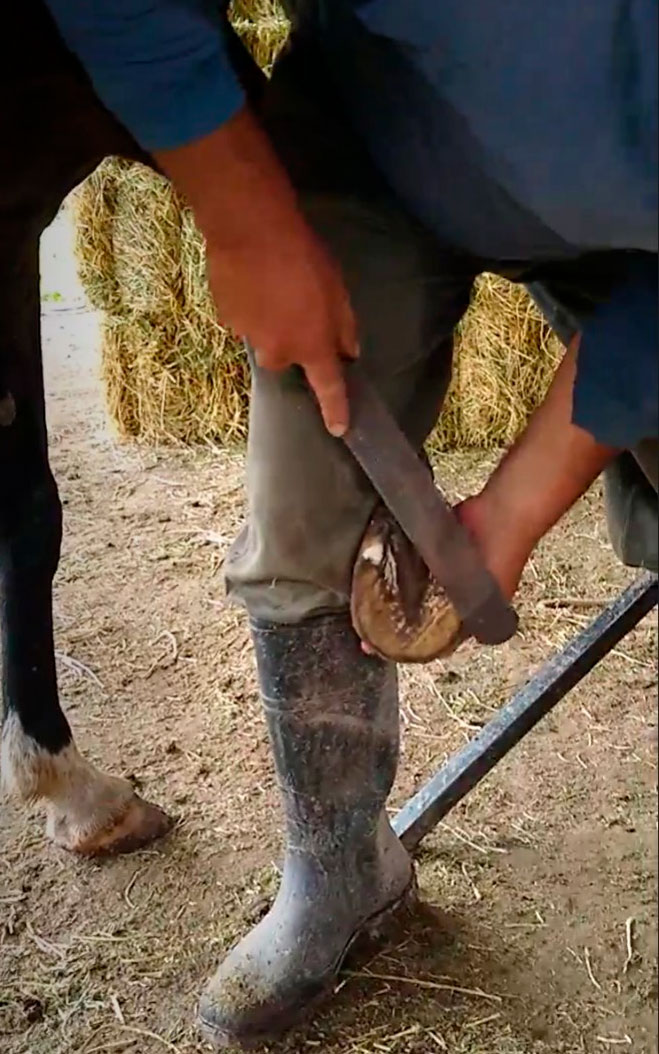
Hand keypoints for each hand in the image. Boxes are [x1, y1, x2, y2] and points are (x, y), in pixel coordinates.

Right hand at [206, 214, 357, 435]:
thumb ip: (344, 327)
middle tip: (296, 305)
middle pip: (288, 358)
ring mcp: (248, 338)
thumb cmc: (303, 258)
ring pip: (264, 338)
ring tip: (272, 286)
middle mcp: (279, 352)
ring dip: (270, 321)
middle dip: (293, 339)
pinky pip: (243, 321)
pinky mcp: (226, 320)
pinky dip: (250, 308)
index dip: (335, 410)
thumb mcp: (338, 290)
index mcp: (312, 347)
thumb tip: (348, 352)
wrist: (250, 230)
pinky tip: (252, 281)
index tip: (339, 429)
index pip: (328, 389)